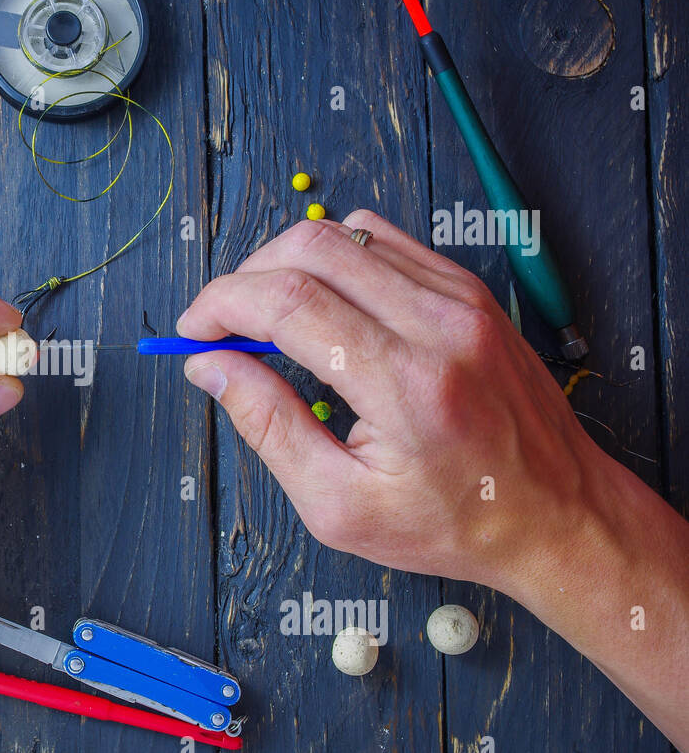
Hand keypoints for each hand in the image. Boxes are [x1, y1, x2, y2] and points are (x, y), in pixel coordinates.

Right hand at [177, 211, 622, 597]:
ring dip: (287, 263)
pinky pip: (385, 241)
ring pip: (346, 231)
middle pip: (310, 247)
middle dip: (244, 278)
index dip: (221, 305)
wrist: (559, 516)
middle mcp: (438, 324)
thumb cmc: (457, 521)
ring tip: (269, 317)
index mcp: (404, 383)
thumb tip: (212, 368)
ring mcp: (462, 299)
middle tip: (221, 324)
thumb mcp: (340, 505)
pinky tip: (325, 306)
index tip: (193, 330)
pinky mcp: (471, 292)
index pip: (288, 300)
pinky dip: (337, 260)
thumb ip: (268, 426)